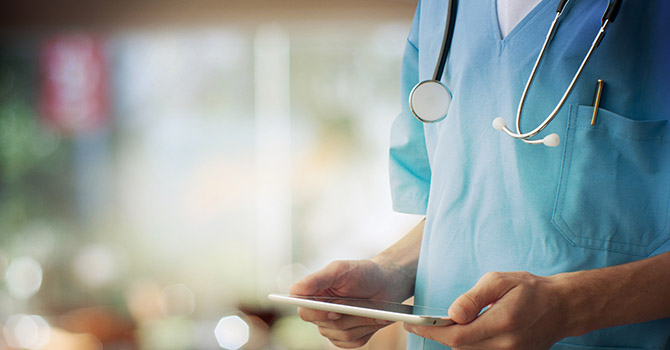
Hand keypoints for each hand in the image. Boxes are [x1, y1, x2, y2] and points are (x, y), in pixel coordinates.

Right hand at [290, 259, 413, 347]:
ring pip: (342, 334)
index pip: (305, 311)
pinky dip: (367, 328)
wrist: (387, 284)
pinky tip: (373, 317)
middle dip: (346, 315)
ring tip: (371, 307)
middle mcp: (320, 314)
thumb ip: (316, 279)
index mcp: (313, 296)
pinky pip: (353, 341)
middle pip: (325, 326)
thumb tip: (294, 289)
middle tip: (360, 304)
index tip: (334, 310)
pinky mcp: (349, 338)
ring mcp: (334, 328)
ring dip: (360, 320)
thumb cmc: (362, 273)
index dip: (317, 313)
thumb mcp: (339, 270)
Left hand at [404, 271, 570, 349]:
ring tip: (446, 325)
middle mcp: (506, 345)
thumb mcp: (499, 281)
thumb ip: (473, 298)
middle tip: (424, 324)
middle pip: (460, 348)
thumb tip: (452, 314)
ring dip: (455, 340)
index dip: (431, 333)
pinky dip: (469, 344)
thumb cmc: (530, 289)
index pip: (456, 337)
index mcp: (501, 324)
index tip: (413, 327)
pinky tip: (468, 330)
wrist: (562, 307)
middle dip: (440, 336)